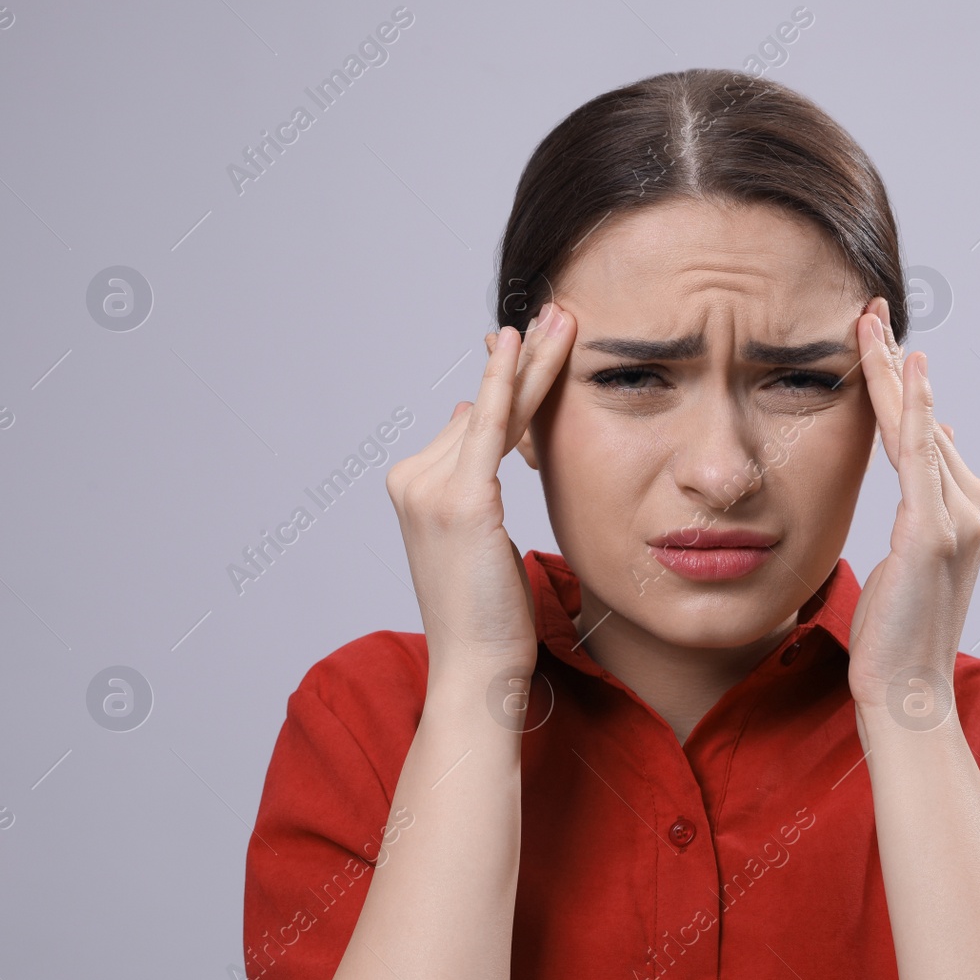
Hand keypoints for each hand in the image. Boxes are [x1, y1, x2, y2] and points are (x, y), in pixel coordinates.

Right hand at [384, 303, 576, 694]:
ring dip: (535, 361)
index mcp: (416, 486)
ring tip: (567, 317)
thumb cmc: (489, 615)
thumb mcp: (479, 536)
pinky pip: (491, 425)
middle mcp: (412, 478)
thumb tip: (476, 417)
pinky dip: (509, 379)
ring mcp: (429, 486)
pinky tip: (525, 343)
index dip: (512, 381)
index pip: (477, 422)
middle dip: (524, 358)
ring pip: (496, 409)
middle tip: (559, 310)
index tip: (536, 340)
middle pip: (487, 407)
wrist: (476, 669)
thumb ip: (473, 478)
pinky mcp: (459, 498)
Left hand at [845, 297, 979, 724]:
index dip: (902, 385)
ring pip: (918, 428)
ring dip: (892, 372)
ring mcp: (958, 516)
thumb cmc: (897, 632)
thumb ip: (920, 503)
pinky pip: (919, 457)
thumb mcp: (909, 556)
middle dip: (894, 363)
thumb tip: (925, 446)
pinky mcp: (933, 530)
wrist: (908, 691)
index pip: (925, 431)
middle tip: (869, 309)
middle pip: (923, 419)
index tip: (876, 340)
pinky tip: (908, 368)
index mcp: (966, 508)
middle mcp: (972, 504)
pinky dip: (914, 409)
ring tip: (868, 323)